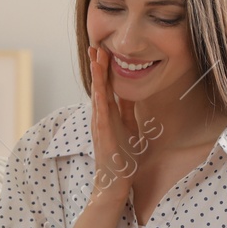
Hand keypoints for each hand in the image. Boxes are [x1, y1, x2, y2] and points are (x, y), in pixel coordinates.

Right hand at [88, 45, 143, 202]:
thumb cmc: (121, 159)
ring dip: (97, 77)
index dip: (105, 68)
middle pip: (99, 86)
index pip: (106, 86)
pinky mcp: (103, 136)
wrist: (114, 183)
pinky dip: (100, 99)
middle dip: (98, 66)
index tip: (104, 50)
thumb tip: (130, 93)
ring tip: (96, 58)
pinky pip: (101, 114)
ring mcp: (101, 125)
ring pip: (98, 96)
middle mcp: (102, 117)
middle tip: (96, 44)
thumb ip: (128, 112)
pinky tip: (99, 88)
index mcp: (109, 115)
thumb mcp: (129, 129)